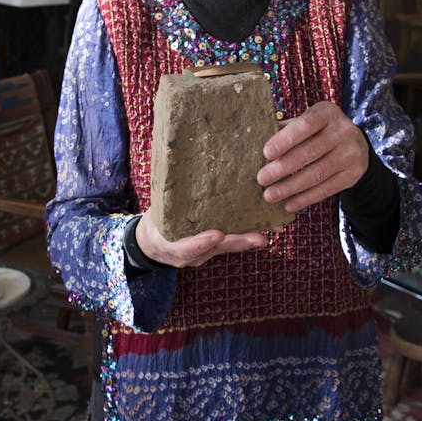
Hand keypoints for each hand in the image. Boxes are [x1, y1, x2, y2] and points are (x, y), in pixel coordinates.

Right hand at [132, 211, 267, 268]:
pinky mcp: (212, 250)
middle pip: (216, 249)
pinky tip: (264, 228)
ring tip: (270, 230)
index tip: (216, 235)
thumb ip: (165, 200)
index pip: (185, 248)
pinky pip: (229, 244)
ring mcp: (202, 255)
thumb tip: (170, 165)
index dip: (201, 243)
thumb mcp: (153, 214)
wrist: (151, 245)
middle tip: (260, 237)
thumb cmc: (154, 224)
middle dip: (239, 242)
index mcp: (170, 245)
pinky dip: (246, 236)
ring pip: (227, 247)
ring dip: (248, 239)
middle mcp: (189, 255)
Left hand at [257, 101, 367, 213]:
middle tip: (262, 179)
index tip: (266, 153)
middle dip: (283, 167)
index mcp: (327, 113)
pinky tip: (289, 204)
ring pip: (317, 173)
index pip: (306, 125)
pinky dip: (306, 198)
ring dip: (290, 187)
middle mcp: (343, 131)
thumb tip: (256, 144)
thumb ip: (287, 130)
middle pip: (310, 152)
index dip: (285, 139)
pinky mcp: (353, 174)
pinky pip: (327, 189)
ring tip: (270, 195)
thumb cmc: (319, 132)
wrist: (356, 145)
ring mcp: (351, 153)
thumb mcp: (308, 123)